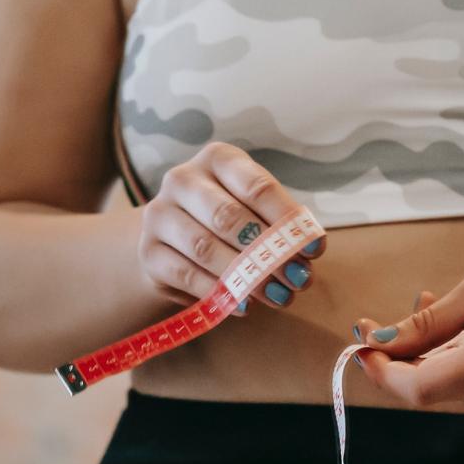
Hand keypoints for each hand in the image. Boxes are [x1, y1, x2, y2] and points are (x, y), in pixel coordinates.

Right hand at [138, 142, 325, 308]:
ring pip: (205, 248)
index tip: (315, 249)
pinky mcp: (148, 252)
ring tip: (277, 296)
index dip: (288, 220)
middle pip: (228, 218)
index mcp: (217, 159)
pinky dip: (219, 292)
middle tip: (298, 280)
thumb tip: (308, 254)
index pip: (256, 187)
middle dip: (268, 253)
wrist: (172, 238)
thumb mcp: (255, 209)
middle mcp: (182, 179)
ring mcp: (159, 215)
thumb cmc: (228, 219)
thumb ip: (280, 226)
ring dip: (245, 277)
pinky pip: (187, 275)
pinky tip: (244, 304)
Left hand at [350, 239, 463, 414]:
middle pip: (426, 390)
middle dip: (395, 358)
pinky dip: (446, 357)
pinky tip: (451, 324)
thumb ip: (428, 322)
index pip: (419, 390)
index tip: (361, 342)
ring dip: (421, 353)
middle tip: (375, 319)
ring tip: (426, 305)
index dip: (381, 372)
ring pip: (443, 385)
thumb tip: (377, 342)